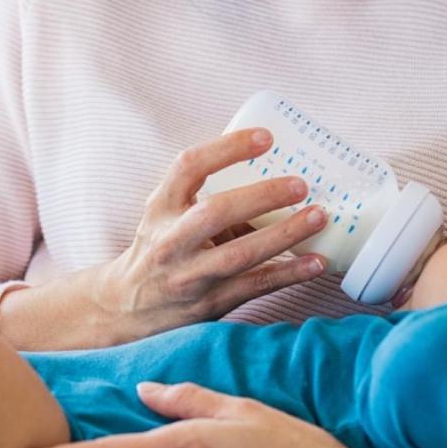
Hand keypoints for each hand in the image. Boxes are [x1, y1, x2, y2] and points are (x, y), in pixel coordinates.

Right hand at [95, 128, 331, 339]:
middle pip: (216, 212)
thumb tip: (274, 179)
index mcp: (161, 207)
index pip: (189, 166)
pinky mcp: (209, 304)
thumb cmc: (160, 251)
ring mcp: (189, 276)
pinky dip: (289, 273)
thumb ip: (207, 198)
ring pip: (240, 254)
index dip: (227, 148)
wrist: (127, 309)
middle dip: (262, 196)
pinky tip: (316, 262)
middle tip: (301, 185)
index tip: (266, 138)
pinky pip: (254, 285)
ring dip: (284, 235)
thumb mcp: (167, 216)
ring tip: (318, 217)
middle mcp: (170, 241)